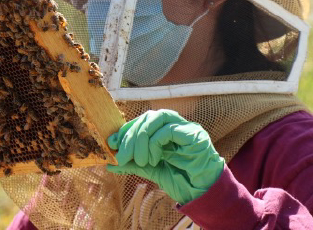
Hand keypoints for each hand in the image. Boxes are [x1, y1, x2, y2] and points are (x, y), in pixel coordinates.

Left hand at [106, 110, 224, 204]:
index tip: (112, 144)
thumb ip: (131, 164)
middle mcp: (175, 124)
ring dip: (141, 139)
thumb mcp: (150, 169)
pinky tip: (153, 159)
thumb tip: (110, 164)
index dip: (125, 130)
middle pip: (147, 117)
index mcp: (164, 129)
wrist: (202, 194)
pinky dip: (155, 143)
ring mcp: (186, 127)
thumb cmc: (180, 179)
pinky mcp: (194, 135)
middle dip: (130, 136)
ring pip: (156, 118)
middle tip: (122, 156)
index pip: (142, 121)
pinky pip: (169, 130)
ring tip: (139, 160)